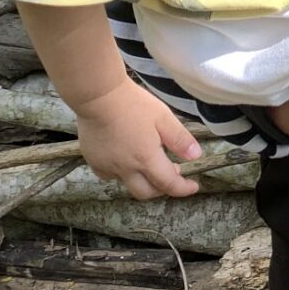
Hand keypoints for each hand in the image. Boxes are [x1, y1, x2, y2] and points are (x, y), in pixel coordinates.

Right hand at [75, 79, 201, 200]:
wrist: (98, 96)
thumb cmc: (133, 104)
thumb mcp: (163, 117)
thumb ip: (179, 139)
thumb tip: (195, 156)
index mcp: (146, 158)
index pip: (168, 183)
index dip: (183, 188)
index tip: (193, 186)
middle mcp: (126, 169)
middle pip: (146, 193)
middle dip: (162, 189)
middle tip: (172, 173)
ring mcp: (107, 166)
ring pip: (127, 184)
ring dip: (142, 180)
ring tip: (149, 163)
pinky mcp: (93, 161)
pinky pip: (109, 175)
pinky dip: (121, 173)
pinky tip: (125, 159)